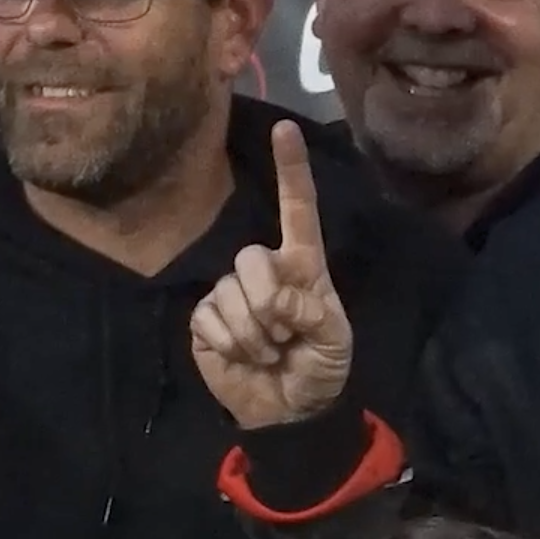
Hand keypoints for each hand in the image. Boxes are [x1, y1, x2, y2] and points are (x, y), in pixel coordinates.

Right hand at [189, 120, 354, 429]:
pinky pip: (209, 319)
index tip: (285, 128)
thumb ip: (314, 313)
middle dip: (268, 302)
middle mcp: (264, 271)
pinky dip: (230, 345)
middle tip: (286, 335)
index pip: (298, 210)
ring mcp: (230, 291)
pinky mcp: (205, 318)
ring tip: (270, 350)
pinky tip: (244, 356)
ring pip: (229, 293)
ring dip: (253, 333)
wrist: (290, 410)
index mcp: (303, 266)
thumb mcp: (334, 341)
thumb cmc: (320, 366)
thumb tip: (278, 298)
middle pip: (251, 258)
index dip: (291, 170)